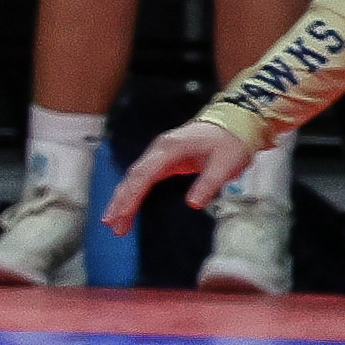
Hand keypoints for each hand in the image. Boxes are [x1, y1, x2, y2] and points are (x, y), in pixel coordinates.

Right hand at [105, 120, 251, 233]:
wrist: (234, 121)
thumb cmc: (229, 140)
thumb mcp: (226, 163)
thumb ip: (208, 183)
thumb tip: (192, 204)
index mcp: (170, 148)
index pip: (144, 175)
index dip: (131, 196)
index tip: (122, 213)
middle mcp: (158, 150)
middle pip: (132, 177)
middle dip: (119, 201)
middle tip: (110, 223)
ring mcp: (159, 155)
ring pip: (134, 179)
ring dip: (123, 199)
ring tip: (114, 222)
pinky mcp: (164, 161)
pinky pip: (143, 179)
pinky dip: (133, 194)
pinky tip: (128, 207)